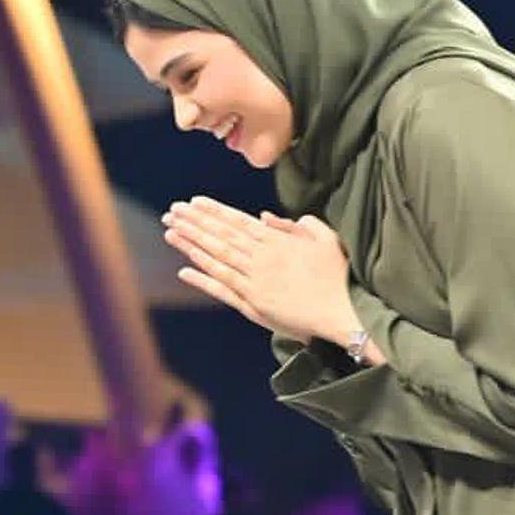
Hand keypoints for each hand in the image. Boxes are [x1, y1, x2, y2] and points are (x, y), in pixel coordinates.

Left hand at [164, 197, 358, 345]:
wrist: (343, 311)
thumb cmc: (338, 276)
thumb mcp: (326, 238)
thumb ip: (299, 223)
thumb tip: (267, 217)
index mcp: (276, 240)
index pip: (237, 221)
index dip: (213, 211)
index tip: (193, 202)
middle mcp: (261, 258)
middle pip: (220, 235)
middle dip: (194, 222)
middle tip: (172, 211)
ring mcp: (255, 281)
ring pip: (216, 257)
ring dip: (191, 244)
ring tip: (171, 231)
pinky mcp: (254, 304)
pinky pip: (223, 288)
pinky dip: (202, 279)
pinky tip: (183, 270)